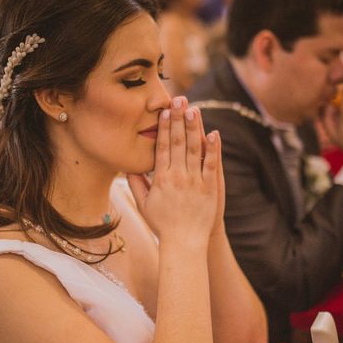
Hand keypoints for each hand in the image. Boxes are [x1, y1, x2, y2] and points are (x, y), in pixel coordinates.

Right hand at [127, 96, 220, 244]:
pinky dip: (212, 149)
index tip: (164, 111)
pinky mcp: (209, 188)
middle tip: (178, 99)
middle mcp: (177, 177)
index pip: (162, 147)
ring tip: (193, 109)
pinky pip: (211, 165)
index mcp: (161, 179)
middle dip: (178, 119)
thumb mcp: (144, 205)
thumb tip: (129, 167)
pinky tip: (213, 133)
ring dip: (194, 127)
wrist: (184, 243)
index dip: (164, 127)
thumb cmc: (163, 225)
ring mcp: (194, 181)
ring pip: (194, 149)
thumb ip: (137, 185)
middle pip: (178, 142)